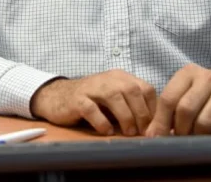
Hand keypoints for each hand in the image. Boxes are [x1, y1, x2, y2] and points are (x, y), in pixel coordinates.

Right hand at [30, 69, 155, 135]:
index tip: (153, 126)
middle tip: (142, 132)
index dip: (152, 108)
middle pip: (132, 90)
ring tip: (128, 132)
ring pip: (114, 97)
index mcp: (120, 77)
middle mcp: (107, 78)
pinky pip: (91, 109)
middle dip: (141, 113)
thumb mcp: (114, 98)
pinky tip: (107, 131)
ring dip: (125, 117)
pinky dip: (101, 122)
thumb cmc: (90, 100)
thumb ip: (131, 105)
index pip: (145, 88)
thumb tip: (153, 126)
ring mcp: (91, 87)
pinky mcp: (76, 99)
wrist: (57, 97)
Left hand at [145, 63, 210, 136]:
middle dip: (180, 130)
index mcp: (189, 73)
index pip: (168, 99)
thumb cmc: (202, 101)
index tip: (157, 138)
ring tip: (197, 138)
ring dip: (198, 137)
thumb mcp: (183, 99)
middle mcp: (209, 77)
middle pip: (186, 110)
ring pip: (204, 123)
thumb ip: (165, 114)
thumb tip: (151, 136)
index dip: (160, 122)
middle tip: (181, 138)